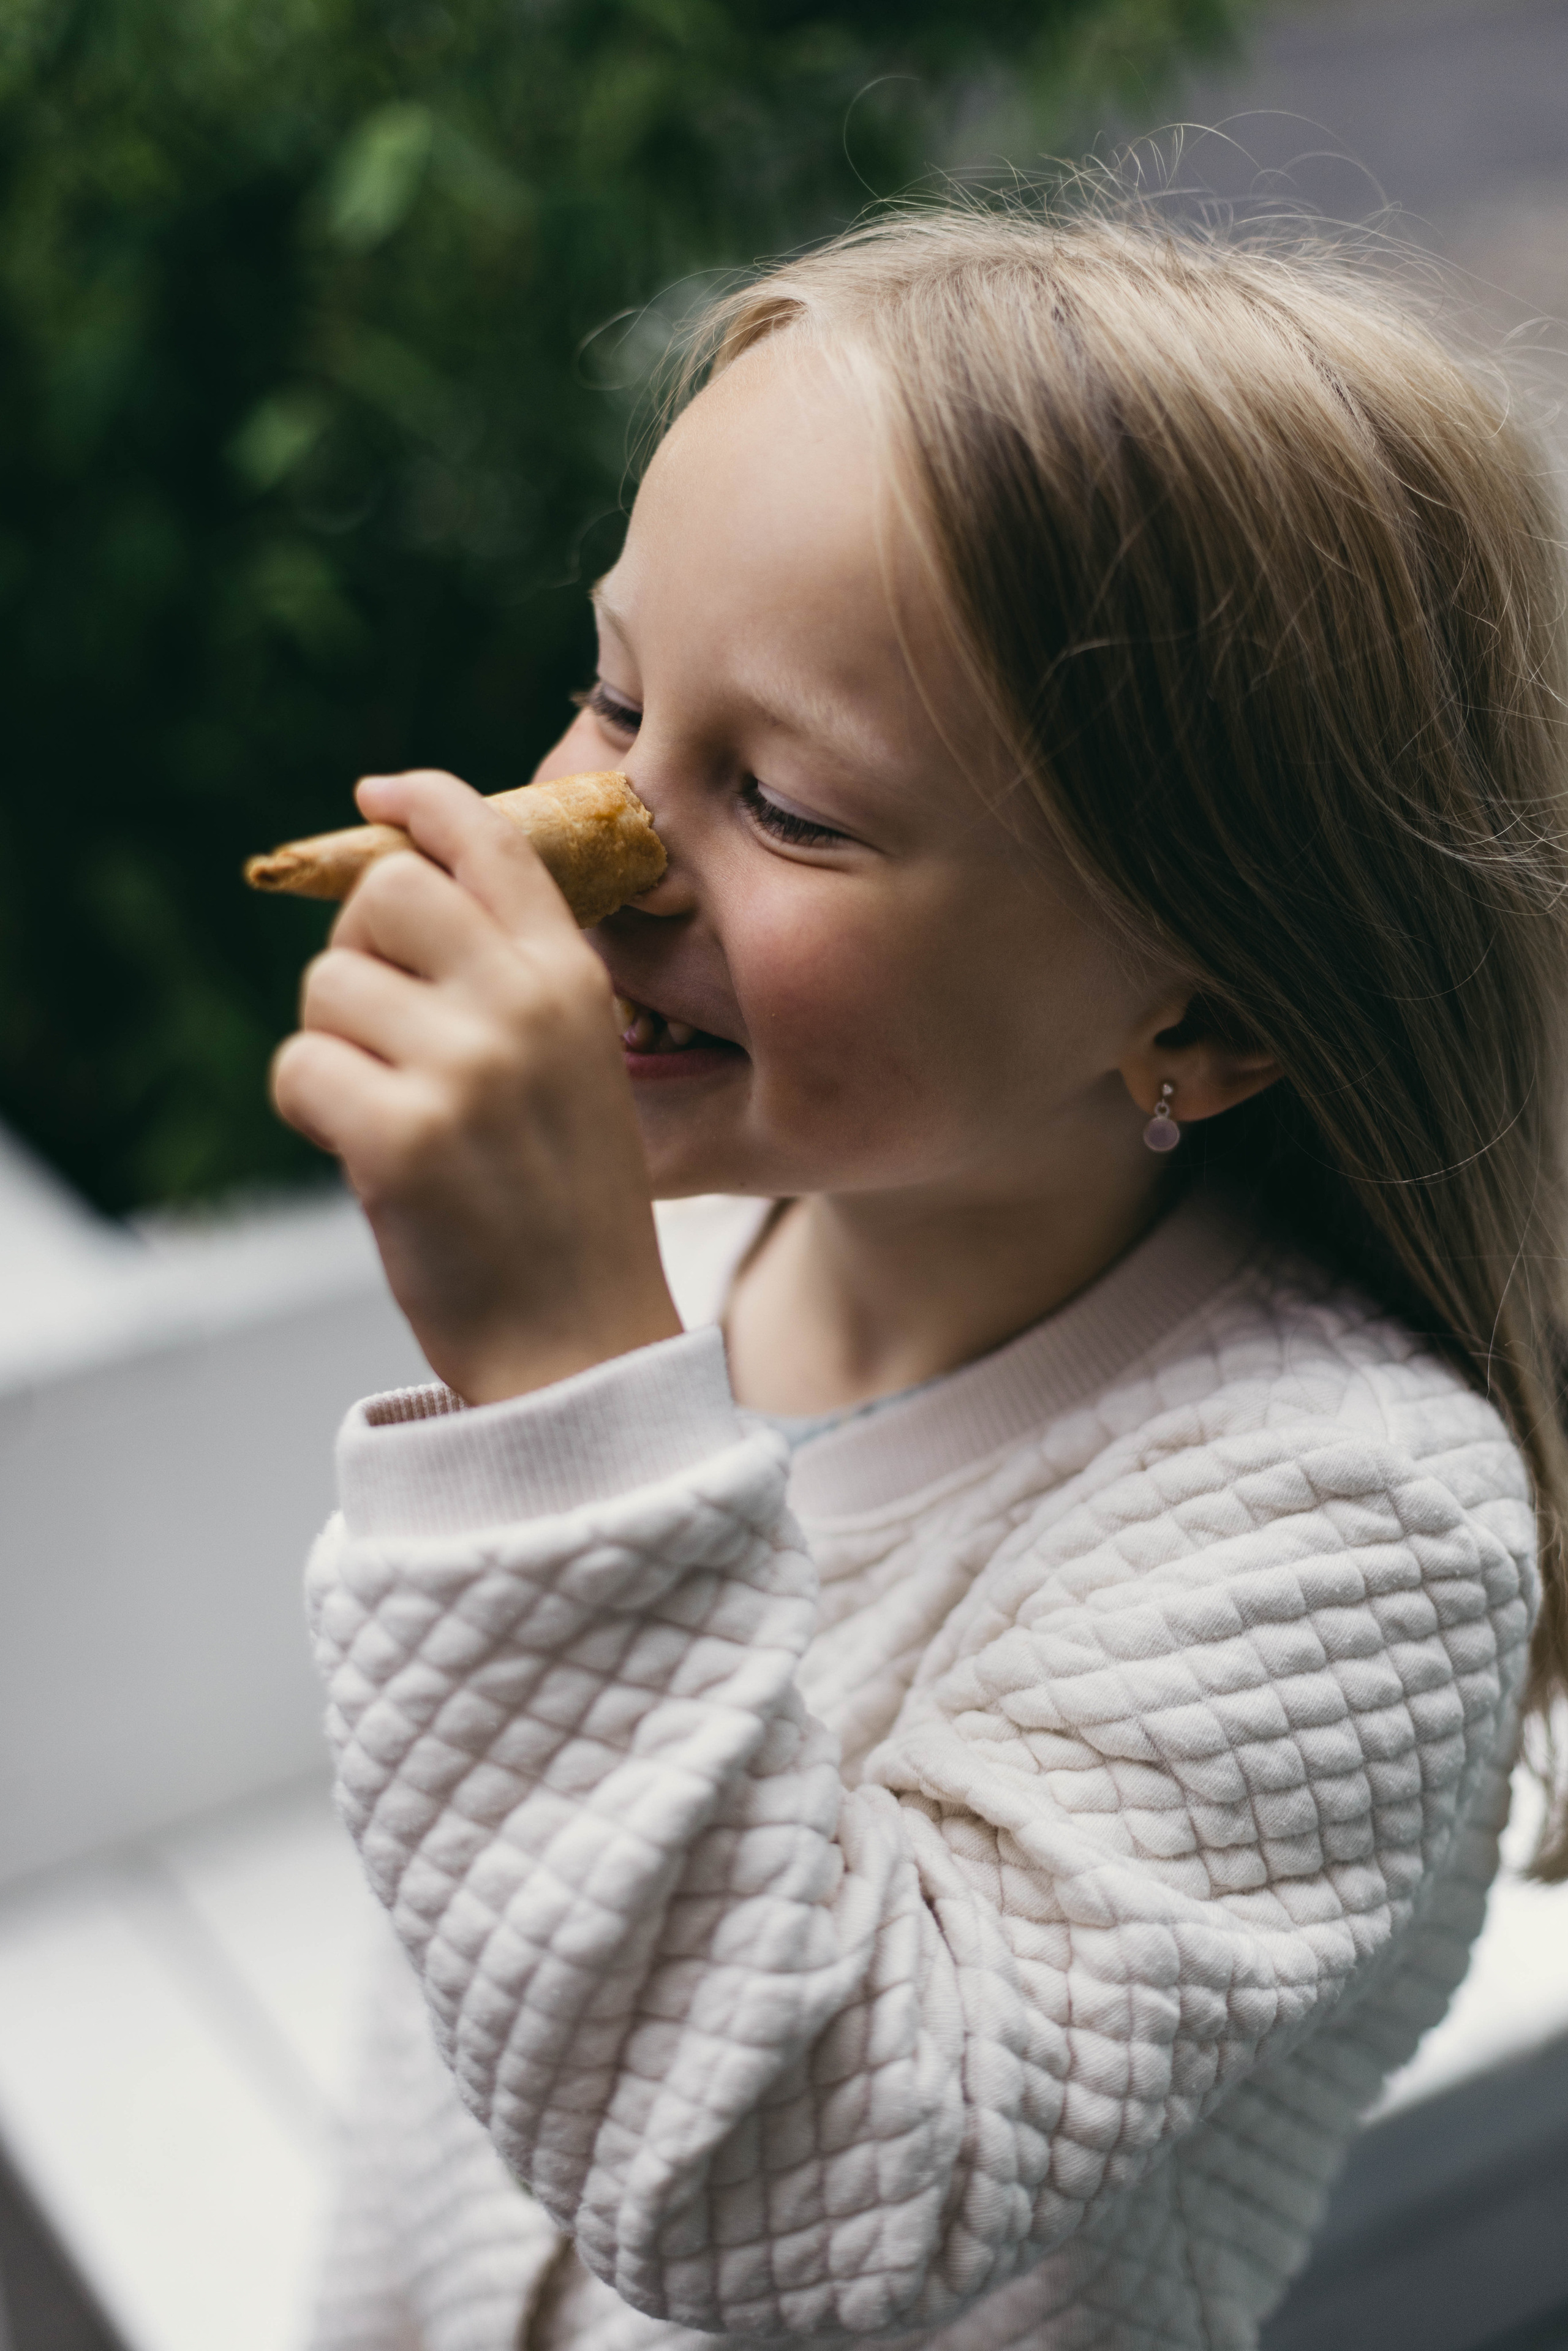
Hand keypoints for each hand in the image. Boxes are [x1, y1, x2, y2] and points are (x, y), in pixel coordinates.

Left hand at [270, 770, 680, 1403]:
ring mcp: (467, 1067)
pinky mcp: (403, 1136)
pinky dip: (312, 1111)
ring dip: (332, 1047)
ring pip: (328, 986)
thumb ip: (512, 985)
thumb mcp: (576, 1070)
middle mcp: (525, 1005)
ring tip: (387, 1114)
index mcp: (573, 983)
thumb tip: (396, 899)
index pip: (493, 844)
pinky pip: (299, 1068)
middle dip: (358, 952)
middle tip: (379, 1028)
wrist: (581, 1345)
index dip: (425, 804)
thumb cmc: (563, 1210)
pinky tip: (368, 1161)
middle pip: (386, 895)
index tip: (376, 796)